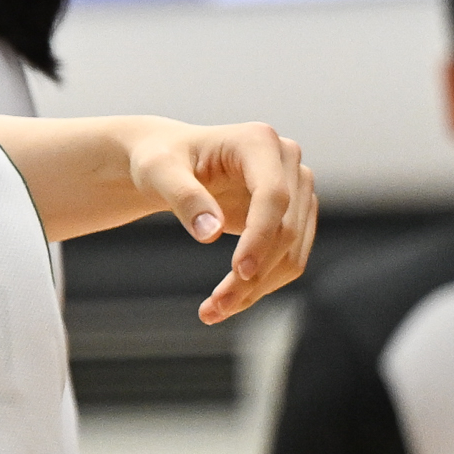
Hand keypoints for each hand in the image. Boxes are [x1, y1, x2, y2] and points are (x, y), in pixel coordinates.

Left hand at [124, 119, 315, 323]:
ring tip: (213, 311)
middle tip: (214, 308)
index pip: (274, 196)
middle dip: (254, 274)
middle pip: (286, 229)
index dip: (260, 236)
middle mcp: (286, 161)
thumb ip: (183, 197)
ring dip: (258, 288)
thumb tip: (209, 233)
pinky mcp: (291, 214)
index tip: (240, 273)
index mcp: (258, 141)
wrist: (167, 161)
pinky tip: (227, 302)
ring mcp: (295, 188)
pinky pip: (286, 257)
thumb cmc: (159, 160)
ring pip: (292, 250)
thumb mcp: (158, 172)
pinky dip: (261, 285)